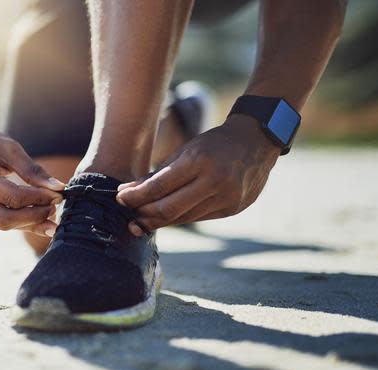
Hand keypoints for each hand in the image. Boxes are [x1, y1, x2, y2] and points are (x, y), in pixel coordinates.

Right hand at [0, 120, 64, 235]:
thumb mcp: (10, 148)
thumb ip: (33, 170)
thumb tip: (58, 189)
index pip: (12, 198)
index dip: (38, 199)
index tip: (57, 195)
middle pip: (4, 219)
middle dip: (34, 218)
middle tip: (54, 209)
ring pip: (0, 224)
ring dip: (27, 222)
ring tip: (48, 213)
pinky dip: (16, 219)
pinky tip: (33, 215)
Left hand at [117, 114, 280, 235]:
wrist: (258, 141)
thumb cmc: (215, 143)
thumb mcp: (186, 150)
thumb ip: (158, 174)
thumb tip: (127, 192)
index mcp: (198, 161)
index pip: (159, 187)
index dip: (136, 197)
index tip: (120, 198)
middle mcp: (214, 181)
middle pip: (169, 209)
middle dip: (144, 215)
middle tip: (128, 216)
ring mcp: (227, 198)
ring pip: (183, 218)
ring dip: (159, 220)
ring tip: (142, 219)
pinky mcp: (233, 209)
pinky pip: (198, 218)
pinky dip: (179, 218)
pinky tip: (166, 217)